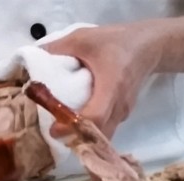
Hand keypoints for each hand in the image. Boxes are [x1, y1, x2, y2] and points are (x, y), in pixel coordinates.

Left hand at [42, 25, 159, 138]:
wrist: (150, 46)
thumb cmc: (117, 41)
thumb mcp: (84, 38)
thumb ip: (58, 48)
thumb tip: (33, 58)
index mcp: (111, 87)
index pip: (94, 117)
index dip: (73, 127)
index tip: (54, 129)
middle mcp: (119, 105)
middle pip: (99, 135)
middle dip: (76, 139)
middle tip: (54, 134)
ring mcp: (124, 112)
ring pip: (104, 136)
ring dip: (84, 139)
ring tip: (62, 132)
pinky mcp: (123, 114)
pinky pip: (107, 129)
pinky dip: (92, 132)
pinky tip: (76, 125)